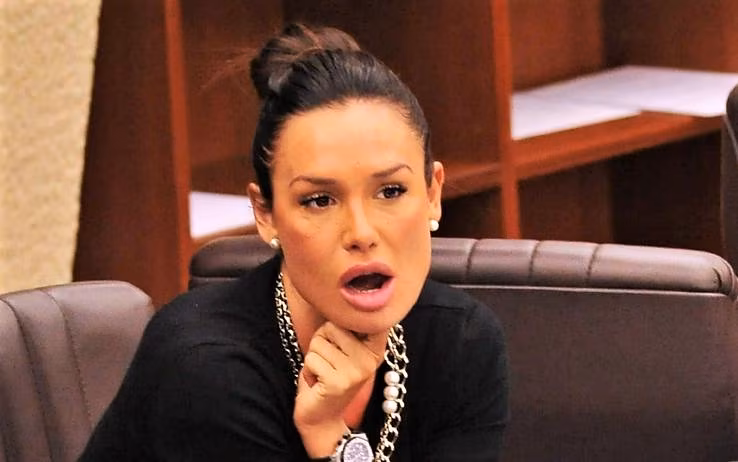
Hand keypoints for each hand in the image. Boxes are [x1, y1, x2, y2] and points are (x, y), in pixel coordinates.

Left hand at [294, 322, 386, 455]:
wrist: (322, 420)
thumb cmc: (328, 378)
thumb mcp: (345, 352)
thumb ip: (348, 330)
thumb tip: (341, 303)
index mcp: (375, 349)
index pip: (368, 319)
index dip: (352, 315)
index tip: (353, 311)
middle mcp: (370, 360)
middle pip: (333, 326)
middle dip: (321, 341)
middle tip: (328, 361)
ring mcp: (355, 372)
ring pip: (319, 342)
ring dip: (313, 357)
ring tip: (323, 372)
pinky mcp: (338, 382)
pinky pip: (311, 359)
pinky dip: (308, 370)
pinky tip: (317, 383)